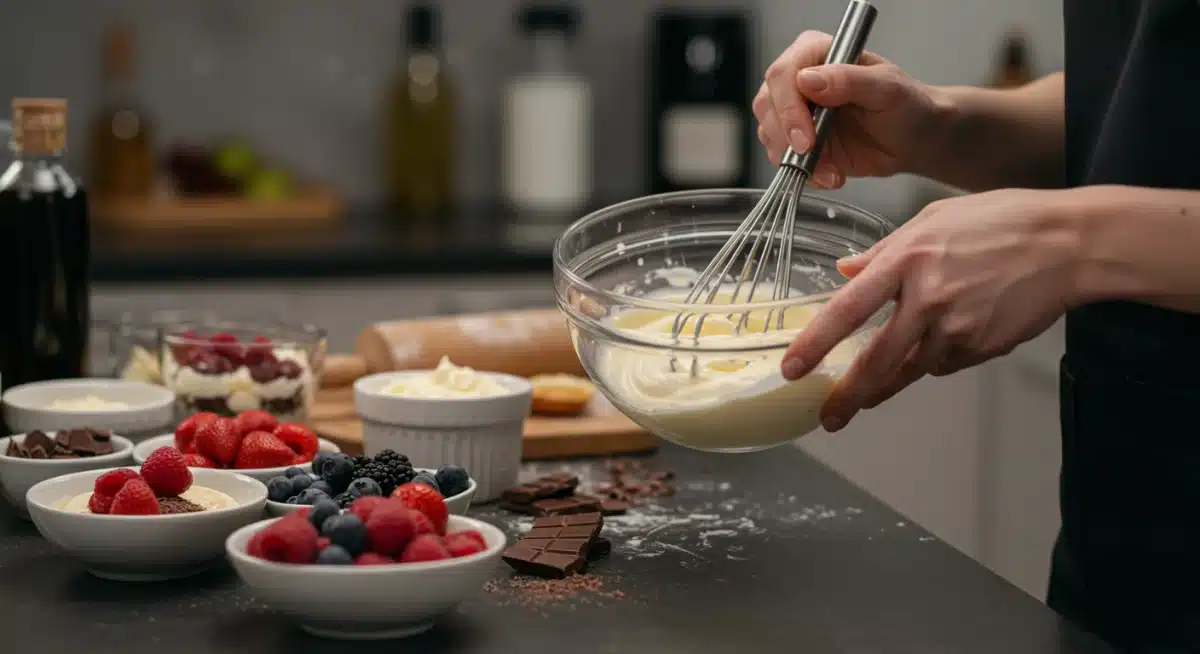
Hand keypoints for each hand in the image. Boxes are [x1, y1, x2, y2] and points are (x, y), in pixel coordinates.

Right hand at [754, 30, 945, 188]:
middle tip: (810, 155)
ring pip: (769, 133)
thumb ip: (849, 80)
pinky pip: (783, 159)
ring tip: (830, 170)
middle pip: (767, 104)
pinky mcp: (797, 142)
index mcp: (817, 54)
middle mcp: (799, 80)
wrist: (913, 139)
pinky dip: (804, 173)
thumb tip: (808, 80)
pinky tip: (830, 175)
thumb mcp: (887, 88)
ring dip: (794, 159)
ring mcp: (795, 113)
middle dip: (784, 136)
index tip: (805, 134)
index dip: (788, 106)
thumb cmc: (906, 104)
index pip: (783, 73)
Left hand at [780, 189, 1083, 430]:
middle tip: (828, 416)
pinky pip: (945, 363)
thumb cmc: (1003, 221)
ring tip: (866, 397)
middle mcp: (928, 298)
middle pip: (877, 360)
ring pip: (911, 369)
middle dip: (847, 396)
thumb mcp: (933, 219)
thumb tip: (847, 271)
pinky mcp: (982, 346)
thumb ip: (884, 251)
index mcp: (908, 260)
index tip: (793, 368)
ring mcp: (958, 327)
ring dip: (887, 384)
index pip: (848, 309)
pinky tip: (947, 339)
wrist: (1068, 243)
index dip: (816, 343)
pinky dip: (936, 359)